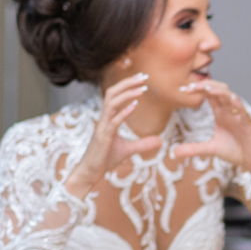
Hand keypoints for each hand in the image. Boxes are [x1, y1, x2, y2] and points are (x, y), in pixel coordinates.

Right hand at [64, 73, 162, 196]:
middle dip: (126, 83)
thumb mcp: (128, 150)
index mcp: (107, 119)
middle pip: (111, 93)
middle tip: (143, 76)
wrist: (90, 173)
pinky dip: (124, 112)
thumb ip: (143, 144)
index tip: (141, 79)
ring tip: (141, 89)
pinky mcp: (103, 137)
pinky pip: (113, 121)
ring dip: (126, 94)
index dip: (127, 85)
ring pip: (111, 103)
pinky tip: (135, 106)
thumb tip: (160, 141)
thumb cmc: (104, 159)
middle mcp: (103, 119)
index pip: (115, 96)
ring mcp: (102, 127)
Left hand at [171, 79, 250, 181]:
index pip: (208, 95)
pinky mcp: (248, 123)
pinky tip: (231, 100)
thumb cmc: (234, 150)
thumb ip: (192, 148)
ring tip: (207, 88)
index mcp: (221, 112)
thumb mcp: (209, 149)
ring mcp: (239, 115)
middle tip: (190, 87)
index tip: (182, 89)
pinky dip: (238, 104)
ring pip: (231, 97)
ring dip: (219, 91)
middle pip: (218, 91)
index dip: (197, 90)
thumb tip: (174, 152)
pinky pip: (243, 111)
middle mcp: (230, 110)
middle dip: (205, 86)